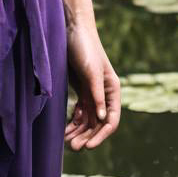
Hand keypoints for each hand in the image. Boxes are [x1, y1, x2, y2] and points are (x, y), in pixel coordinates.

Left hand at [63, 16, 119, 150]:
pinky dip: (73, 123)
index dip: (101, 135)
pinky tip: (65, 131)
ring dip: (79, 133)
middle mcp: (104, 94)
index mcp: (112, 90)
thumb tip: (103, 119)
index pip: (112, 120)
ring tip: (66, 143)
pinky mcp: (80, 90)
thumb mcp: (91, 71)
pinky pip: (79, 113)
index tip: (88, 146)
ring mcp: (92, 93)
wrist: (70, 29)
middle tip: (72, 147)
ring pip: (88, 121)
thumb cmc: (84, 47)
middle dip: (87, 136)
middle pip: (98, 124)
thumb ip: (97, 94)